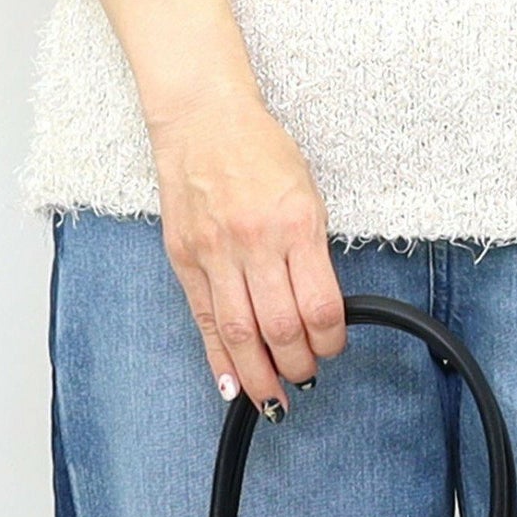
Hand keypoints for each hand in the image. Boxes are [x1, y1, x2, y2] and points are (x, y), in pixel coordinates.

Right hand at [149, 86, 347, 420]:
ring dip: (259, 376)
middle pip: (280, 329)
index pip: (320, 307)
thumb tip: (315, 316)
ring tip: (272, 400)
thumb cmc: (262, 153)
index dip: (329, 342)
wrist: (203, 116)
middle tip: (305, 379)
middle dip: (296, 366)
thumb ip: (312, 256)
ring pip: (239, 334)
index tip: (332, 349)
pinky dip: (219, 359)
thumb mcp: (307, 197)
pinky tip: (231, 385)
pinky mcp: (184, 257)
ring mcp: (215, 252)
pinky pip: (203, 320)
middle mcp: (255, 242)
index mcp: (296, 225)